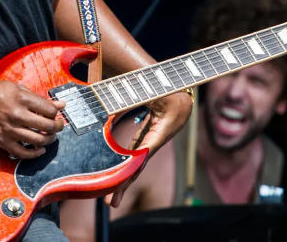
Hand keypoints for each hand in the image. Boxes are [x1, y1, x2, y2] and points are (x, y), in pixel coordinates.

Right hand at [0, 77, 65, 159]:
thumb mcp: (17, 88)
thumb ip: (38, 98)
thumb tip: (59, 104)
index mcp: (22, 99)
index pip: (49, 109)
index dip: (56, 112)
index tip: (56, 113)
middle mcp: (17, 115)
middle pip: (47, 126)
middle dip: (57, 127)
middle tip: (58, 125)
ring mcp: (10, 130)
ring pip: (38, 140)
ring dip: (49, 139)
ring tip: (50, 136)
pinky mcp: (2, 141)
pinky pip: (23, 152)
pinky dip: (34, 153)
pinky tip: (40, 149)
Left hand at [105, 90, 192, 206]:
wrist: (181, 83)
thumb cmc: (166, 84)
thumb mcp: (150, 90)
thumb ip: (129, 100)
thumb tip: (106, 112)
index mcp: (164, 128)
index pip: (144, 153)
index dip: (131, 168)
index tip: (119, 183)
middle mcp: (161, 137)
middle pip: (141, 164)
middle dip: (125, 183)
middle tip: (112, 202)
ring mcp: (156, 138)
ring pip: (139, 162)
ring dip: (125, 179)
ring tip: (114, 199)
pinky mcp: (151, 135)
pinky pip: (138, 153)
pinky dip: (128, 165)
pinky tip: (119, 177)